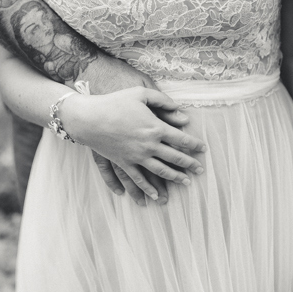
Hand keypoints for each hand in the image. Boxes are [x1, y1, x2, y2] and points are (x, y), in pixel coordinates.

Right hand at [77, 55, 199, 205]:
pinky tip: (153, 196)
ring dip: (174, 178)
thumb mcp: (140, 94)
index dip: (194, 145)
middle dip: (190, 164)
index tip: (203, 149)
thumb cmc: (115, 102)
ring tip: (185, 183)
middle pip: (175, 158)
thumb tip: (182, 113)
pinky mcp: (123, 162)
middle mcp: (148, 145)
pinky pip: (137, 179)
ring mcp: (135, 157)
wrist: (89, 117)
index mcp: (155, 128)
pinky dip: (146, 188)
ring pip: (159, 171)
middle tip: (201, 170)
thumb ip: (163, 101)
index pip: (181, 139)